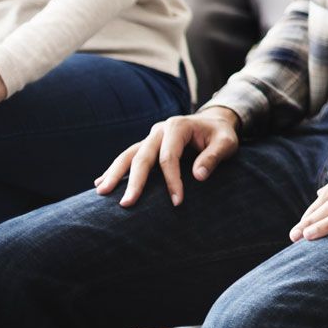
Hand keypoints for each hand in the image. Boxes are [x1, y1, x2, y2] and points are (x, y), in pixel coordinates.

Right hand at [96, 107, 241, 206]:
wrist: (214, 122)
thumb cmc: (221, 134)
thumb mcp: (227, 142)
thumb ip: (215, 156)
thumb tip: (198, 176)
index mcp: (178, 127)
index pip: (169, 157)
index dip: (172, 180)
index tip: (177, 201)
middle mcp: (159, 130)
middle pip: (142, 156)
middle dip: (134, 181)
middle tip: (126, 204)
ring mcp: (150, 138)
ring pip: (129, 155)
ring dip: (114, 174)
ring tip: (102, 192)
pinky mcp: (147, 146)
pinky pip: (128, 157)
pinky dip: (115, 170)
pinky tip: (100, 183)